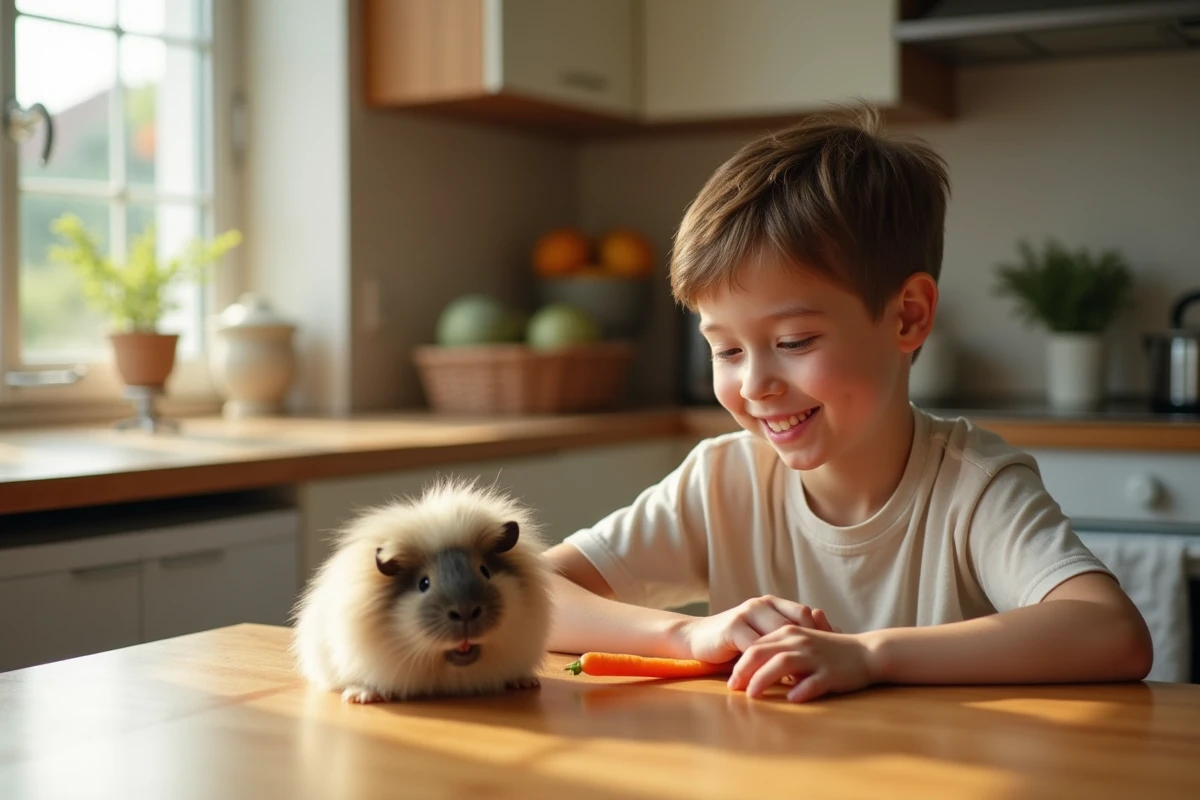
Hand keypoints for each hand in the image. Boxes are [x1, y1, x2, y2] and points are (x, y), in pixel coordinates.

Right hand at [677, 596, 838, 664]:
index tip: (834, 652)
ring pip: (776, 635)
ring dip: (790, 658)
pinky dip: (767, 664)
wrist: (697, 638)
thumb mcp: (763, 636)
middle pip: (794, 623)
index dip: (820, 631)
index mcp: (772, 603)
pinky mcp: (732, 627)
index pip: (804, 613)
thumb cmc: (734, 642)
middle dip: (809, 646)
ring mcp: (746, 613)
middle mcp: (761, 604)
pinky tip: (775, 678)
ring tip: (802, 677)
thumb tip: (819, 646)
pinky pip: (755, 647)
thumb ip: (785, 636)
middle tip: (822, 668)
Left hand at [726, 626, 874, 702]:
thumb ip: (778, 650)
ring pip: (782, 664)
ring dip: (763, 679)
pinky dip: (801, 690)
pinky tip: (791, 699)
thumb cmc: (829, 651)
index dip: (739, 662)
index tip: (729, 679)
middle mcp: (799, 641)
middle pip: (762, 652)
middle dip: (743, 671)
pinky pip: (813, 682)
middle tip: (732, 688)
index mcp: (789, 633)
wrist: (867, 652)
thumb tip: (751, 665)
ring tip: (752, 695)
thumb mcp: (801, 643)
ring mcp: (815, 657)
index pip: (756, 645)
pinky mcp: (830, 673)